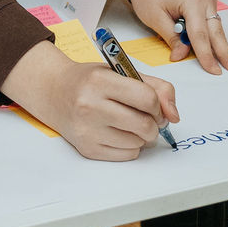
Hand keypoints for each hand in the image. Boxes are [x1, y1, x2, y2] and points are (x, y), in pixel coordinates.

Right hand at [4, 41, 175, 160]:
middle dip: (154, 124)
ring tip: (130, 123)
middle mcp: (91, 106)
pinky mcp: (87, 148)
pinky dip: (131, 147)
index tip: (155, 106)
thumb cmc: (91, 80)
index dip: (159, 105)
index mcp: (101, 80)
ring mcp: (87, 130)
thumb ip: (156, 87)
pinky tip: (121, 133)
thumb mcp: (121, 71)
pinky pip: (127, 155)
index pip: (147, 98)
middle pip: (145, 125)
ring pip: (138, 143)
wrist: (53, 91)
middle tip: (149, 118)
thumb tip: (174, 116)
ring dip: (142, 136)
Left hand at [120, 0, 227, 74]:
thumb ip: (171, 38)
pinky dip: (214, 39)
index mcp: (192, 0)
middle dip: (225, 53)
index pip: (200, 34)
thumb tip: (182, 55)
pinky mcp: (207, 5)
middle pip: (216, 32)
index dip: (206, 54)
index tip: (213, 70)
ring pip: (217, 29)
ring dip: (222, 48)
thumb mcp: (154, 18)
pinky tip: (219, 53)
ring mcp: (208, 1)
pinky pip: (212, 25)